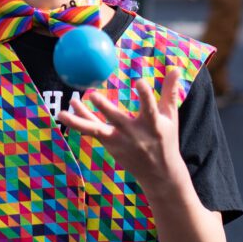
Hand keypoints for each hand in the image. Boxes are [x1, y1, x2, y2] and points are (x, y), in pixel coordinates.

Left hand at [57, 71, 189, 193]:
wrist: (159, 174)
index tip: (139, 81)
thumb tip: (176, 68)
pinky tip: (68, 109)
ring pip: (97, 130)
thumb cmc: (166, 139)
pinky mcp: (110, 146)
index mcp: (154, 125)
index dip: (145, 96)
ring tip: (67, 107)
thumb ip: (170, 92)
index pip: (150, 108)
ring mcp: (120, 142)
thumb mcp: (171, 117)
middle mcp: (135, 134)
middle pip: (117, 120)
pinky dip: (80, 121)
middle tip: (93, 95)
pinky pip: (92, 131)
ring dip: (80, 120)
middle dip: (105, 109)